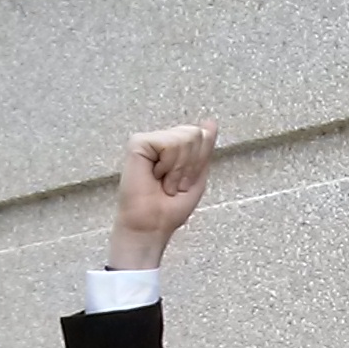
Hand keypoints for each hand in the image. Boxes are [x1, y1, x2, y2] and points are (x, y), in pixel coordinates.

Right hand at [108, 119, 218, 268]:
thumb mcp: (197, 177)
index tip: (185, 183)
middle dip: (191, 166)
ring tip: (165, 182)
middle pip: (195, 134)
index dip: (199, 163)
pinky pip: (169, 144)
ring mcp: (149, 140)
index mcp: (176, 147)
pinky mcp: (138, 142)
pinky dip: (168, 166)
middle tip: (174, 184)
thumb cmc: (170, 208)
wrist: (151, 225)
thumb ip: (204, 149)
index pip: (202, 136)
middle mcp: (162, 140)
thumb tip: (210, 122)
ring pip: (185, 138)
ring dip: (179, 169)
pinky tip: (155, 176)